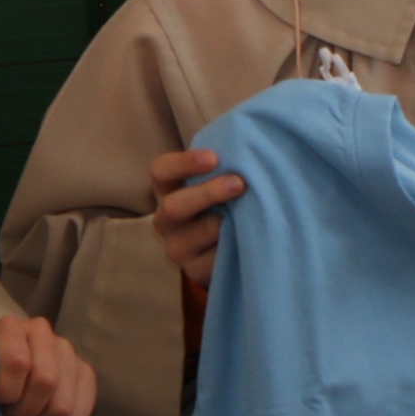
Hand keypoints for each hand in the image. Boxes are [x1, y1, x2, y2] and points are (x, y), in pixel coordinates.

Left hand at [0, 313, 98, 415]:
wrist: (2, 376)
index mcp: (9, 327)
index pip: (18, 363)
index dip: (6, 391)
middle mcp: (41, 332)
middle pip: (45, 382)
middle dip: (25, 411)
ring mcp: (67, 351)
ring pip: (62, 403)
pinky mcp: (85, 372)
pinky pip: (80, 411)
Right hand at [152, 146, 245, 290]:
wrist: (216, 248)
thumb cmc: (218, 204)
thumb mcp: (212, 183)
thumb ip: (221, 167)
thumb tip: (250, 145)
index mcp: (167, 190)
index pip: (161, 171)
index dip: (183, 163)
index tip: (213, 157)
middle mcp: (165, 219)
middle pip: (174, 206)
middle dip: (208, 194)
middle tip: (239, 183)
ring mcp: (177, 248)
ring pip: (199, 234)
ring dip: (227, 223)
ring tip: (253, 214)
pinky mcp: (194, 271)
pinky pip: (215, 260)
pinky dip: (236, 248)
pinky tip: (252, 239)